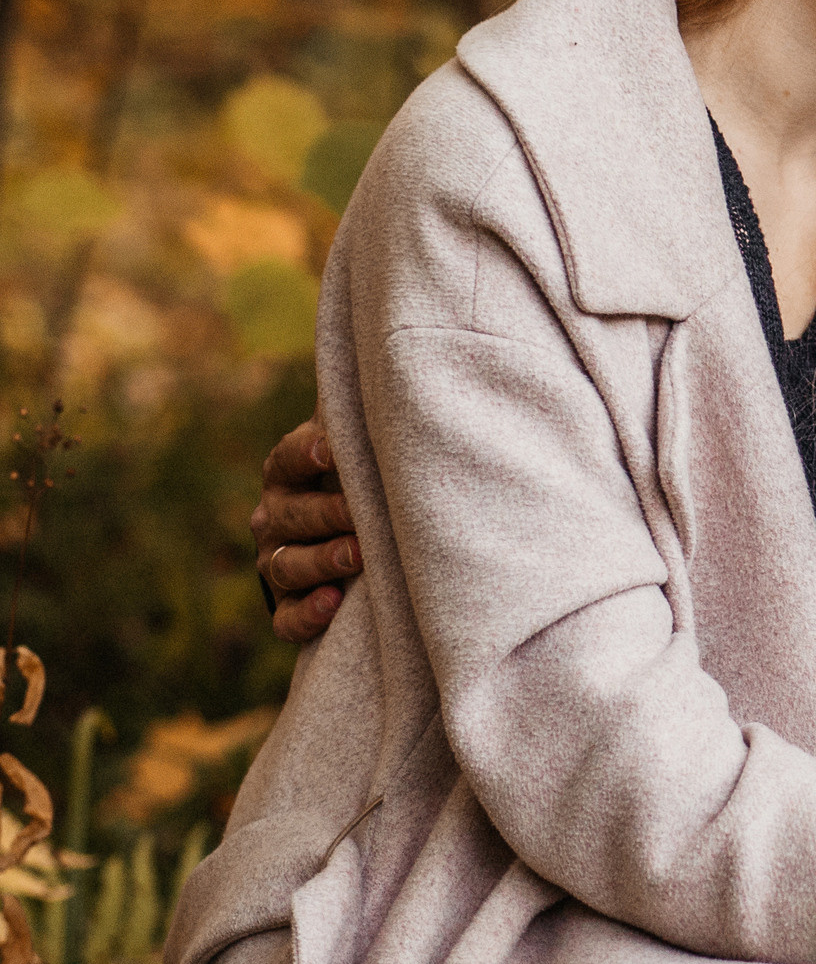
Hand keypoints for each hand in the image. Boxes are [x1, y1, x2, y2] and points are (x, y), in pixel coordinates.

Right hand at [249, 418, 360, 642]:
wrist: (368, 529)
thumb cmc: (371, 470)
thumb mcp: (366, 436)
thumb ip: (367, 403)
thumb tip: (392, 346)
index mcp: (290, 468)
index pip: (289, 458)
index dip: (306, 452)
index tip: (331, 446)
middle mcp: (276, 514)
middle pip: (289, 515)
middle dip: (325, 514)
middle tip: (360, 514)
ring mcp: (277, 560)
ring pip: (285, 565)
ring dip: (321, 561)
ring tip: (359, 557)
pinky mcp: (287, 604)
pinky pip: (283, 618)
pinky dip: (305, 614)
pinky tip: (333, 606)